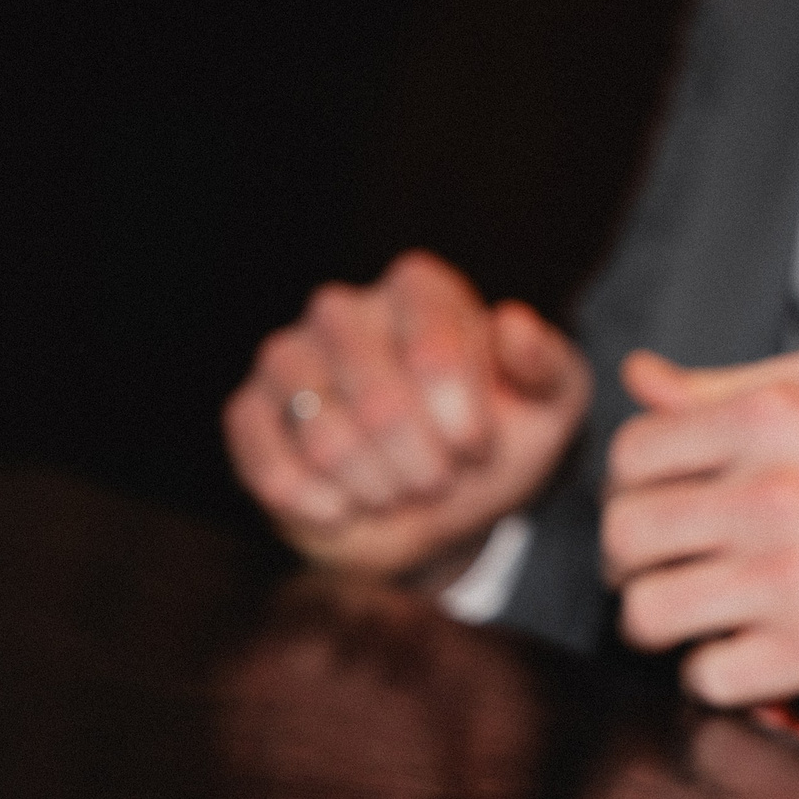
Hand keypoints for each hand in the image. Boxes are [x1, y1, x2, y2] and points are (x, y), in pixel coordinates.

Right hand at [223, 251, 590, 576]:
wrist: (434, 509)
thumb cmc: (494, 444)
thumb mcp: (549, 408)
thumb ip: (546, 365)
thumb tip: (512, 323)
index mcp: (420, 289)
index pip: (435, 349)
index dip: (463, 421)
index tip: (478, 450)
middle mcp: (345, 308)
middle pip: (380, 401)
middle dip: (424, 466)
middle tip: (438, 480)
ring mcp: (288, 356)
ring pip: (326, 437)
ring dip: (376, 487)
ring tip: (395, 489)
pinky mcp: (249, 411)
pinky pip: (269, 464)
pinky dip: (317, 503)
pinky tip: (343, 507)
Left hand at [602, 344, 798, 704]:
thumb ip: (733, 386)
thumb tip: (640, 377)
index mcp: (772, 416)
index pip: (631, 458)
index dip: (638, 492)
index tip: (667, 513)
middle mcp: (771, 491)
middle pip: (625, 541)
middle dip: (641, 565)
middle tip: (679, 574)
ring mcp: (792, 575)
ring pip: (649, 616)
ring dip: (676, 626)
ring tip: (716, 619)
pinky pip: (708, 677)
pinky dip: (725, 677)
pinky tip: (763, 656)